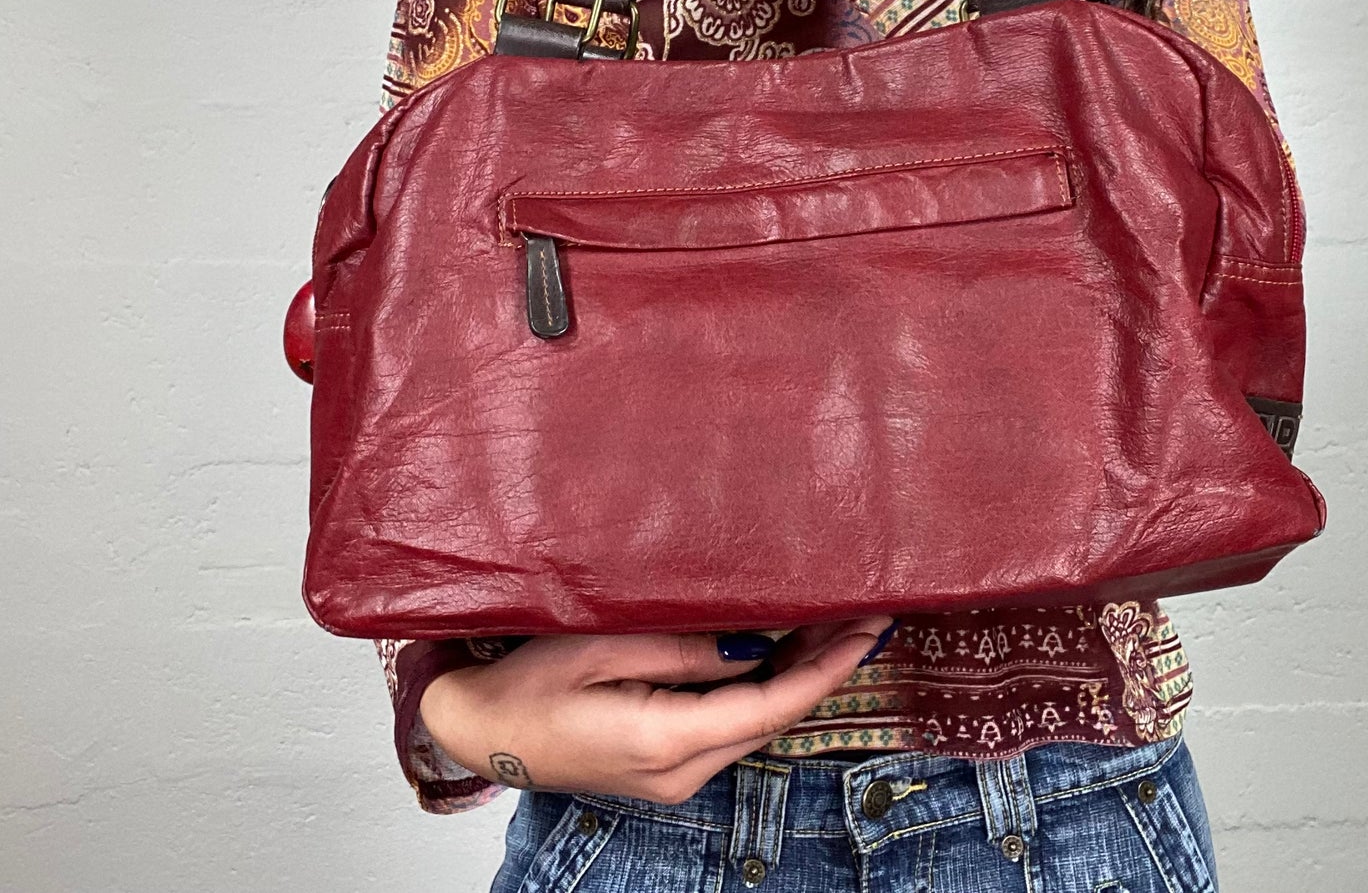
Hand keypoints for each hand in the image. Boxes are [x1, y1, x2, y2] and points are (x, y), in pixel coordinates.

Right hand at [417, 614, 895, 804]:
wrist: (476, 730)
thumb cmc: (524, 680)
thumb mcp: (599, 646)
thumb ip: (680, 649)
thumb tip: (752, 647)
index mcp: (665, 740)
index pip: (771, 705)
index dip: (827, 667)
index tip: (869, 630)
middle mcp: (679, 772)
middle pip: (773, 719)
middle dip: (823, 667)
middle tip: (863, 612)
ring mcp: (672, 778)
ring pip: (755, 725)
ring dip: (796, 677)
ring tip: (831, 623)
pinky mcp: (662, 768)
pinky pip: (729, 727)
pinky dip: (763, 691)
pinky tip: (777, 653)